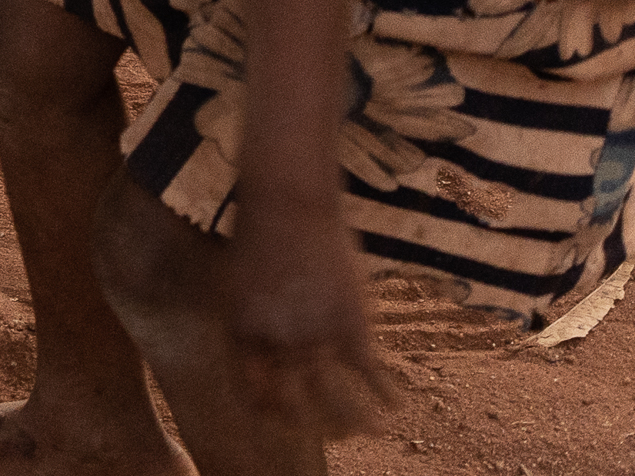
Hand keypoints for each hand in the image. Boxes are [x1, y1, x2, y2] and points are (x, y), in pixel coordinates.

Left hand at [224, 204, 395, 441]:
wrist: (288, 202)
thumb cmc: (259, 234)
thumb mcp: (237, 285)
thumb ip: (252, 324)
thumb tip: (267, 351)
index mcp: (243, 337)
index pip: (252, 395)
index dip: (269, 415)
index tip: (286, 422)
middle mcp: (277, 347)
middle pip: (294, 408)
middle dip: (313, 427)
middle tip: (330, 433)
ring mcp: (315, 340)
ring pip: (338, 402)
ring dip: (356, 424)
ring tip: (372, 433)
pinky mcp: (351, 327)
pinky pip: (371, 373)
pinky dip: (386, 393)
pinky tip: (397, 404)